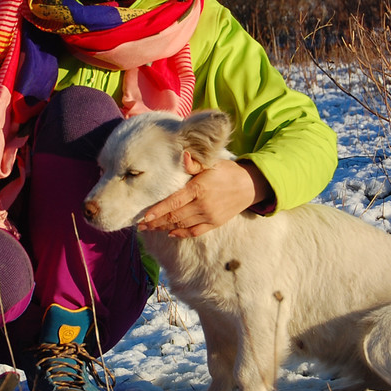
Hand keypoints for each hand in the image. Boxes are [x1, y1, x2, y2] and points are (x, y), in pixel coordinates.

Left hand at [138, 159, 270, 237]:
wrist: (249, 185)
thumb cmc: (227, 171)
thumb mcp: (212, 163)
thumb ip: (195, 164)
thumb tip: (184, 156)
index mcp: (199, 188)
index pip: (174, 202)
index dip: (158, 210)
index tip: (144, 216)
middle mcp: (203, 205)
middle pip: (174, 217)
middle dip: (156, 222)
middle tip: (140, 225)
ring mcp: (209, 216)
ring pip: (182, 225)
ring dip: (164, 228)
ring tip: (151, 228)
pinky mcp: (214, 223)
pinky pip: (195, 232)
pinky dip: (181, 234)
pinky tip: (170, 233)